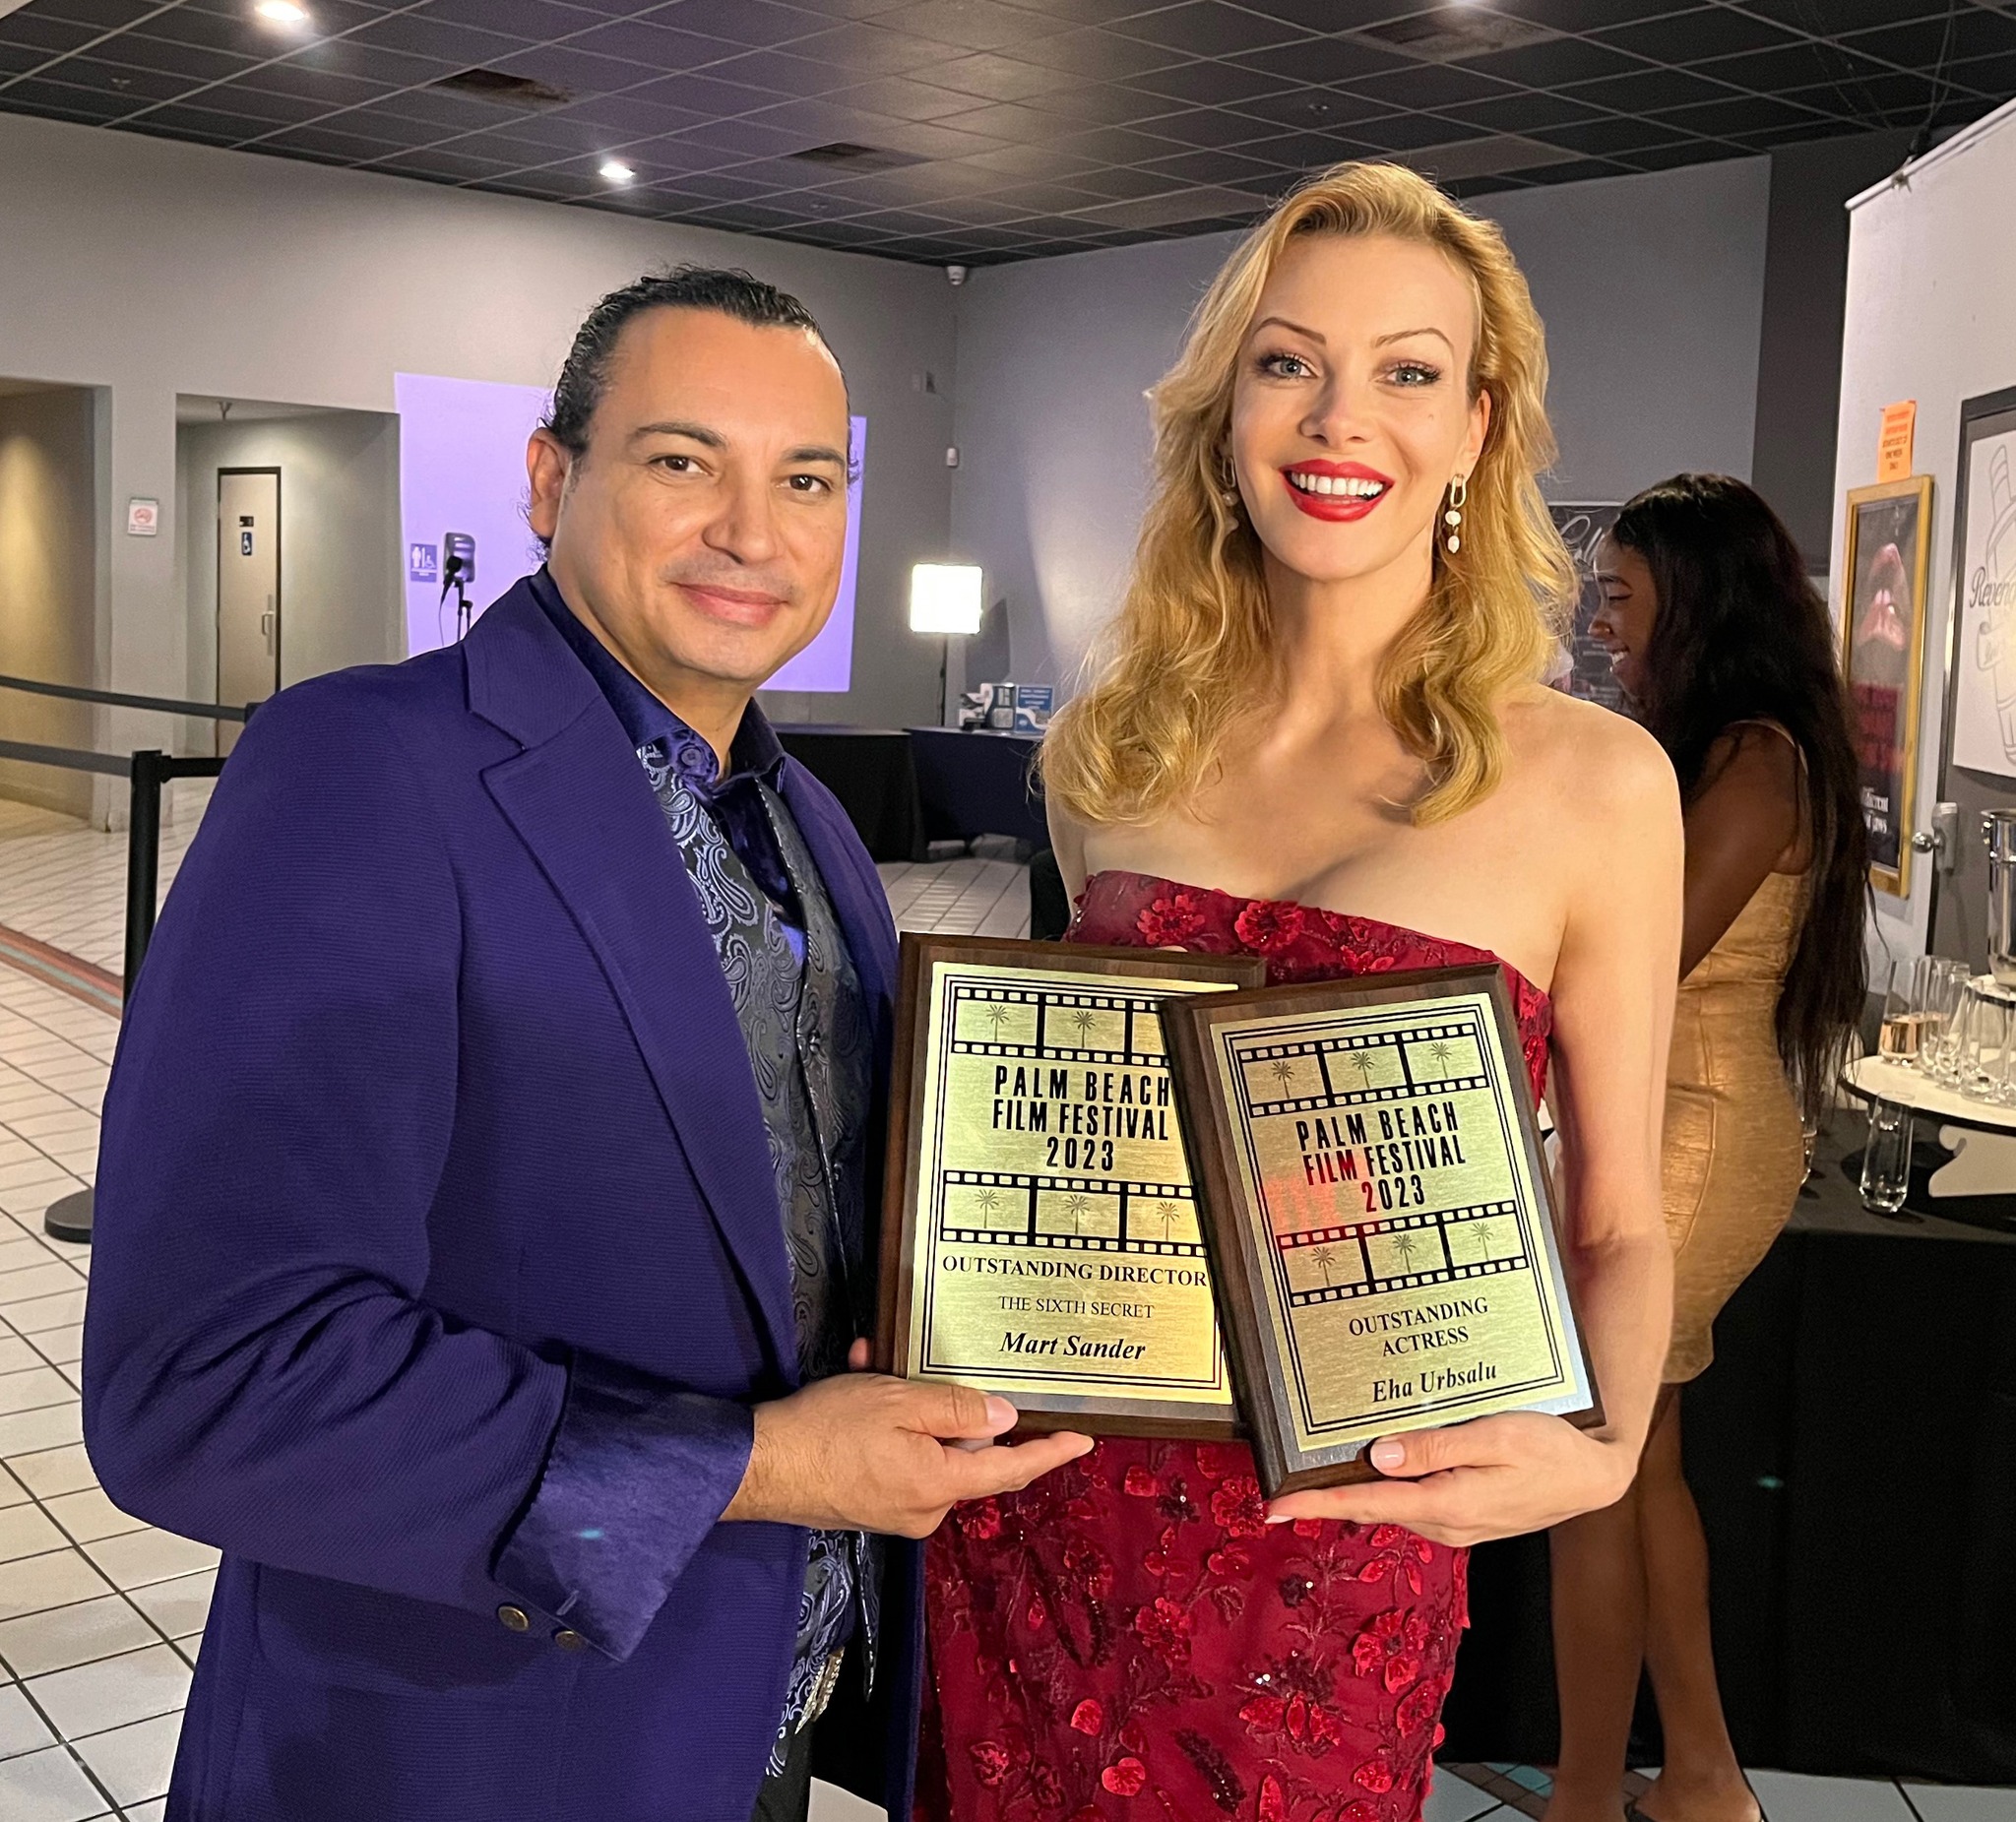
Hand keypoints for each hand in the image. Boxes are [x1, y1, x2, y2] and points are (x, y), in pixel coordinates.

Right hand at [723, 1354, 1092, 1537]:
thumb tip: (1005, 1421)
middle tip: (925, 1369)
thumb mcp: (900, 1404)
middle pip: (963, 1455)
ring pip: (923, 1447)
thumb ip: (958, 1412)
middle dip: (948, 1408)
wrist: (755, 1467)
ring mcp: (893, 1510)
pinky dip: (883, 1422)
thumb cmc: (828, 1430)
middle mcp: (923, 1508)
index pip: (1011, 1471)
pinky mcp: (865, 1503)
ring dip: (906, 1406)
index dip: (1049, 1453)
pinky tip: (858, 1380)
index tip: (1082, 1440)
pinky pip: (893, 1457)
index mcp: (940, 1485)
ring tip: (873, 1363)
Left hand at [1264, 1413, 1633, 1545]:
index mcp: (1448, 1503)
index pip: (1368, 1504)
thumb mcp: (1496, 1436)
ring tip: (1319, 1467)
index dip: (1318, 1504)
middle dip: (1327, 1495)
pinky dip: (1390, 1487)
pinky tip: (1379, 1464)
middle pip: (1372, 1506)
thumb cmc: (1550, 1448)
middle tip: (1282, 1481)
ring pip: (1392, 1504)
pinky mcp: (1464, 1516)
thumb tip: (1381, 1457)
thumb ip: (1437, 1447)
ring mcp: (1455, 1524)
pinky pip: (1413, 1502)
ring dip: (1358, 1489)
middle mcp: (1445, 1523)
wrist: (1594, 1475)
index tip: (1275, 1507)